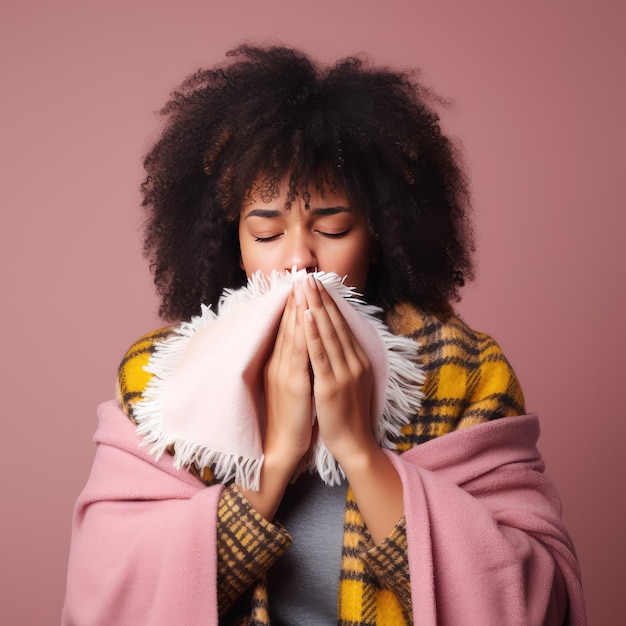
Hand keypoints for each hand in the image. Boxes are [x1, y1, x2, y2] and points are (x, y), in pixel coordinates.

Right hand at [263, 284, 312, 466]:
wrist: (280, 446)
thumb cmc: (288, 417)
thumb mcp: (288, 385)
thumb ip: (291, 364)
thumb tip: (301, 344)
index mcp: (277, 363)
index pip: (285, 327)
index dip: (291, 304)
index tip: (298, 283)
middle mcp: (277, 363)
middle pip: (286, 324)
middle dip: (294, 298)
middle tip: (300, 274)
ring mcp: (283, 372)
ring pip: (291, 333)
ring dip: (298, 307)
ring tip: (303, 285)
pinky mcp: (293, 384)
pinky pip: (299, 352)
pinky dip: (303, 332)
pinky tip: (308, 316)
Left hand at [302, 274, 403, 543]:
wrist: (354, 445)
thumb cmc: (348, 416)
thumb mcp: (352, 383)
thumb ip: (346, 361)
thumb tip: (339, 341)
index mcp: (358, 360)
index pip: (341, 325)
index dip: (328, 303)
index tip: (318, 284)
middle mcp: (353, 362)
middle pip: (334, 324)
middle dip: (320, 298)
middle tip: (308, 275)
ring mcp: (343, 373)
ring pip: (327, 333)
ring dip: (314, 307)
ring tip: (304, 286)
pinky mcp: (330, 386)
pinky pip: (319, 354)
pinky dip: (312, 333)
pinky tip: (305, 315)